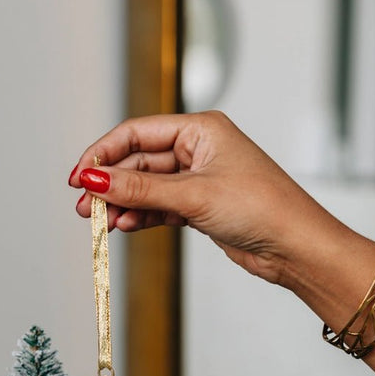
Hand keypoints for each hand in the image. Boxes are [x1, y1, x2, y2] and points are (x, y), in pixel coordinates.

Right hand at [68, 110, 342, 286]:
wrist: (295, 246)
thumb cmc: (261, 208)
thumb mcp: (192, 195)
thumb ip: (140, 188)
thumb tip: (95, 178)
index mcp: (200, 129)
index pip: (137, 132)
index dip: (103, 154)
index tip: (79, 176)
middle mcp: (198, 149)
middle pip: (138, 161)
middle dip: (110, 184)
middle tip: (84, 206)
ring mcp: (199, 180)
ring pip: (147, 187)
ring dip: (123, 204)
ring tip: (101, 223)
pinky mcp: (200, 207)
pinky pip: (159, 207)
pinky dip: (141, 217)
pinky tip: (124, 227)